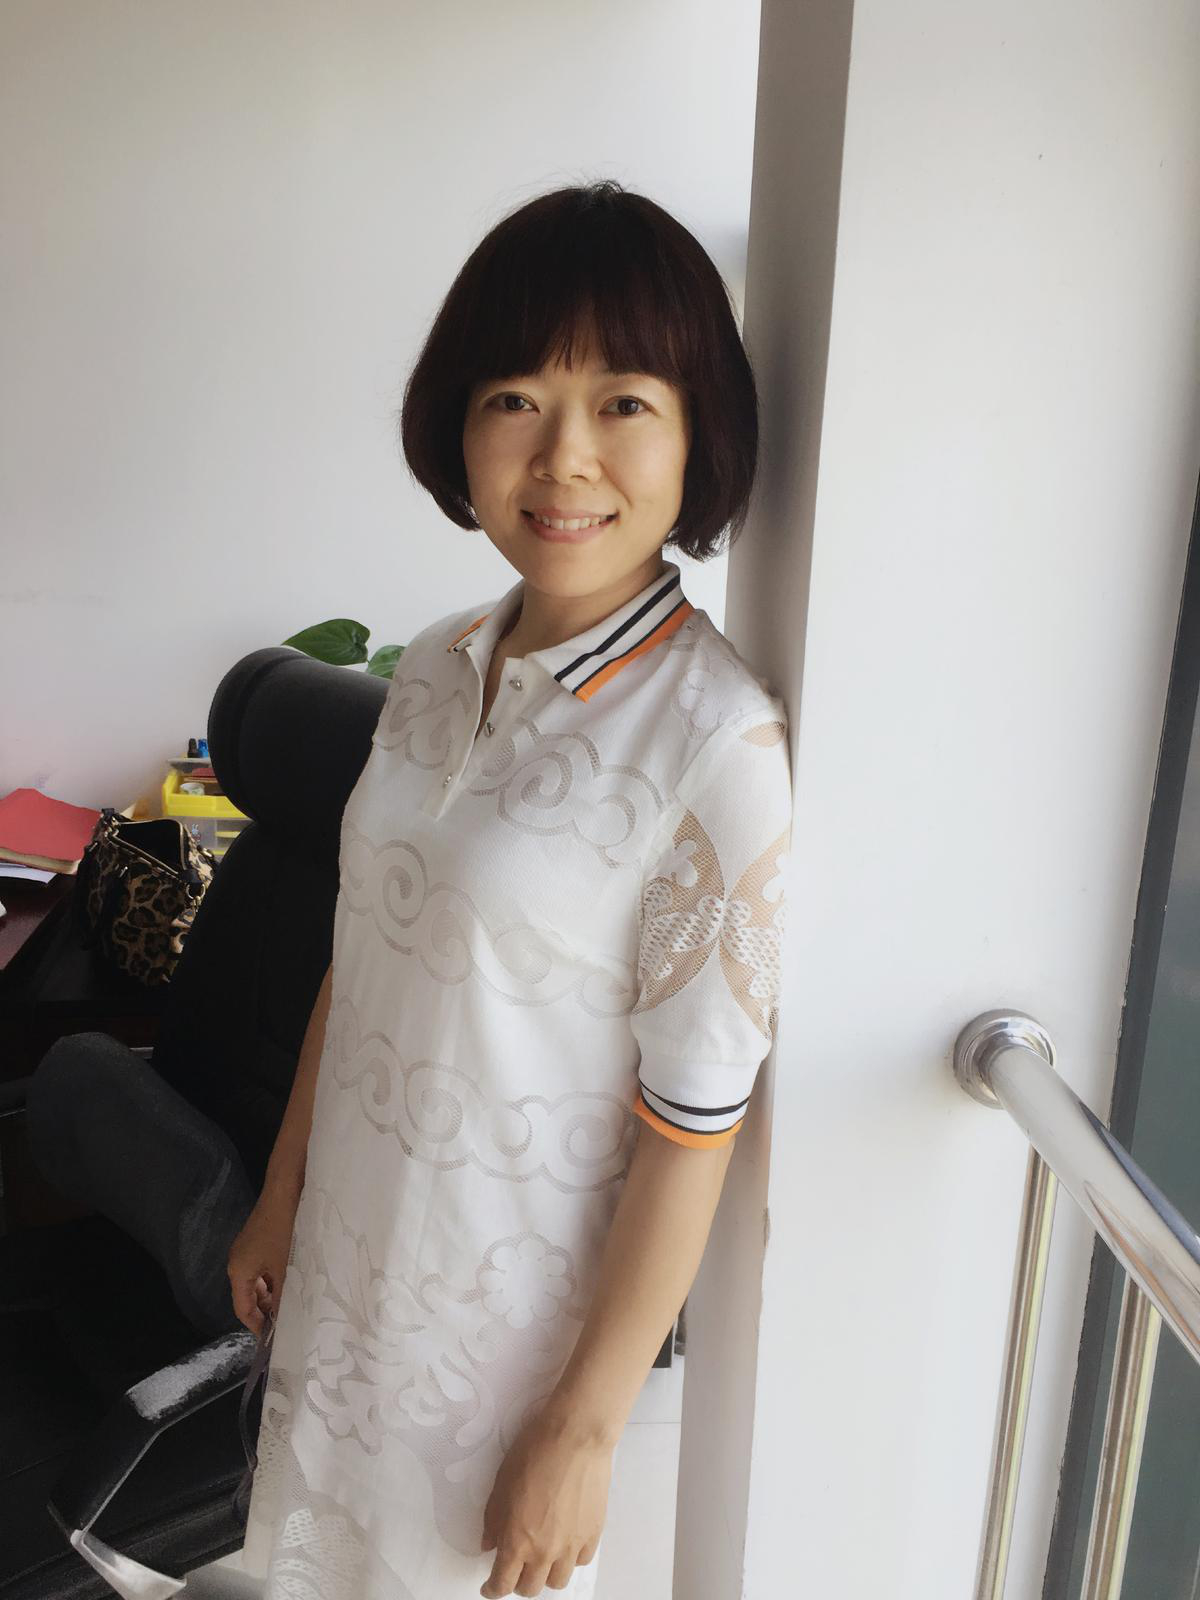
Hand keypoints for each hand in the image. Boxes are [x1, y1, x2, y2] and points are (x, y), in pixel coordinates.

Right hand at [226, 1187, 297, 1334]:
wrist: (285, 1189)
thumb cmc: (284, 1230)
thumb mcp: (285, 1267)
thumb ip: (283, 1295)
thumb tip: (284, 1319)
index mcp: (238, 1271)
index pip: (242, 1309)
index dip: (257, 1326)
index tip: (272, 1339)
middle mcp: (238, 1261)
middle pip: (248, 1295)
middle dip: (265, 1310)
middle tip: (286, 1323)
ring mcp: (248, 1249)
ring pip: (258, 1281)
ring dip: (272, 1294)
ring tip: (292, 1305)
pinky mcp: (259, 1239)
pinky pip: (263, 1267)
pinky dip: (275, 1278)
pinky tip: (292, 1281)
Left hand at [479, 1408, 613, 1596]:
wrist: (575, 1437)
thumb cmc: (534, 1453)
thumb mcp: (500, 1484)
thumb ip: (493, 1520)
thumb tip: (490, 1543)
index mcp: (517, 1541)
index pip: (502, 1584)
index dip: (492, 1590)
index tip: (489, 1587)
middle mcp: (544, 1551)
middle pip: (530, 1588)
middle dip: (517, 1583)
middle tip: (514, 1568)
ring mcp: (571, 1545)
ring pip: (558, 1582)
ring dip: (545, 1575)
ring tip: (542, 1559)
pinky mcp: (593, 1534)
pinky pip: (580, 1561)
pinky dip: (570, 1559)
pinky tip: (565, 1543)